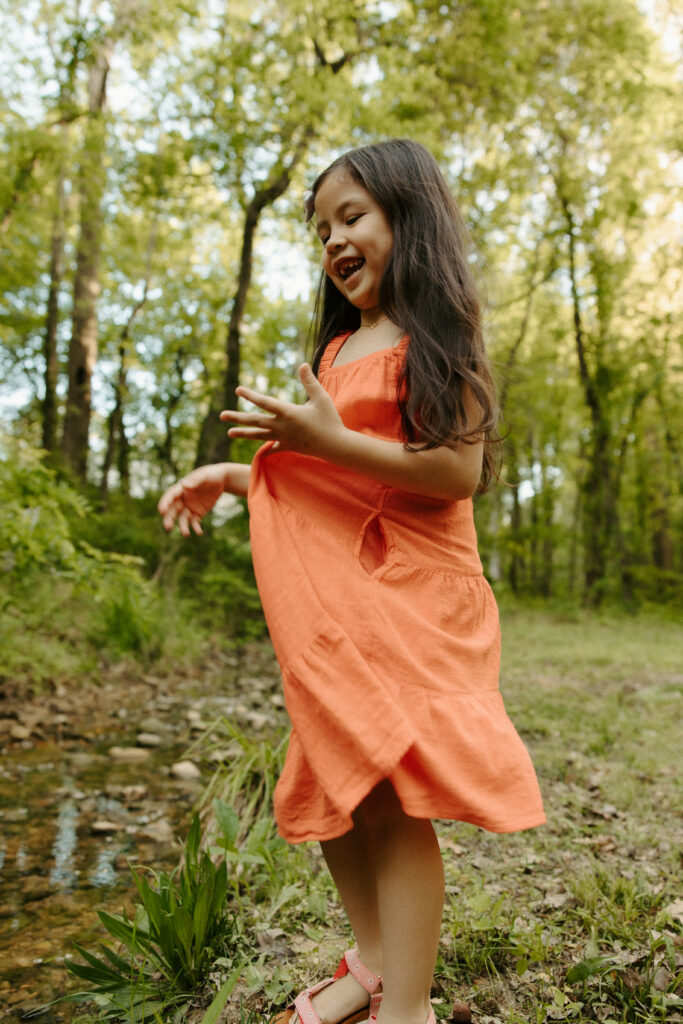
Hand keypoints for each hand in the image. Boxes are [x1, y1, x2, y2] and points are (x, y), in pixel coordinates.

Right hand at [157, 463, 246, 536]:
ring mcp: (190, 507)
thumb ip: (195, 480)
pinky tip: (199, 532)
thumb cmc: (210, 474)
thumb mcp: (204, 476)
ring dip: (183, 526)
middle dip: (169, 518)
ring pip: (183, 519)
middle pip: (173, 510)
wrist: (220, 480)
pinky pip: (195, 522)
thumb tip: (185, 485)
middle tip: (168, 527)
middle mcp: (183, 499)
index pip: (170, 496)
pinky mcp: (198, 513)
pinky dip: (196, 527)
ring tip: (186, 534)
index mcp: (181, 488)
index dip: (165, 503)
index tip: (161, 511)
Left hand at [220, 364, 345, 456]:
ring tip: (228, 433)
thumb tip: (302, 364)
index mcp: (288, 412)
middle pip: (255, 421)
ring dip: (243, 433)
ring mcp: (284, 438)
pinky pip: (273, 449)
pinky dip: (266, 450)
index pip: (265, 402)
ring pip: (259, 436)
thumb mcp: (321, 398)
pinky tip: (259, 453)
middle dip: (238, 417)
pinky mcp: (289, 446)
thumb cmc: (330, 420)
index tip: (238, 390)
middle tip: (221, 415)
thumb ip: (310, 381)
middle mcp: (282, 426)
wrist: (336, 446)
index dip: (251, 395)